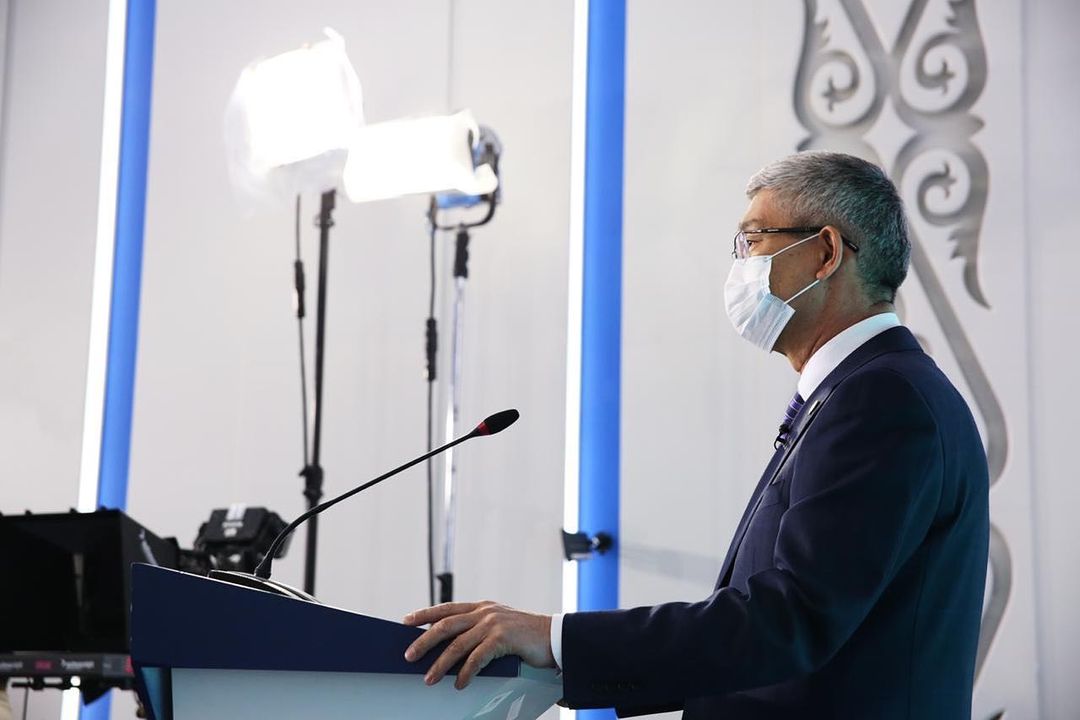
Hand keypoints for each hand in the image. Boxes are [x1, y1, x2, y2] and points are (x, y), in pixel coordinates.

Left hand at [403, 601, 554, 688]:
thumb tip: (452, 647)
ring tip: (428, 679)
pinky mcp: (503, 638)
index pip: (446, 608)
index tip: (405, 621)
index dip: (424, 614)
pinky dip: (466, 673)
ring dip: (440, 664)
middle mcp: (485, 612)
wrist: (555, 637)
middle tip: (409, 655)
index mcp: (482, 607)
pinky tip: (459, 684)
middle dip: (424, 641)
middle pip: (446, 625)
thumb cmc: (526, 636)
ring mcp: (493, 623)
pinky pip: (477, 658)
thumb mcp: (500, 626)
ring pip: (458, 644)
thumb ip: (479, 630)